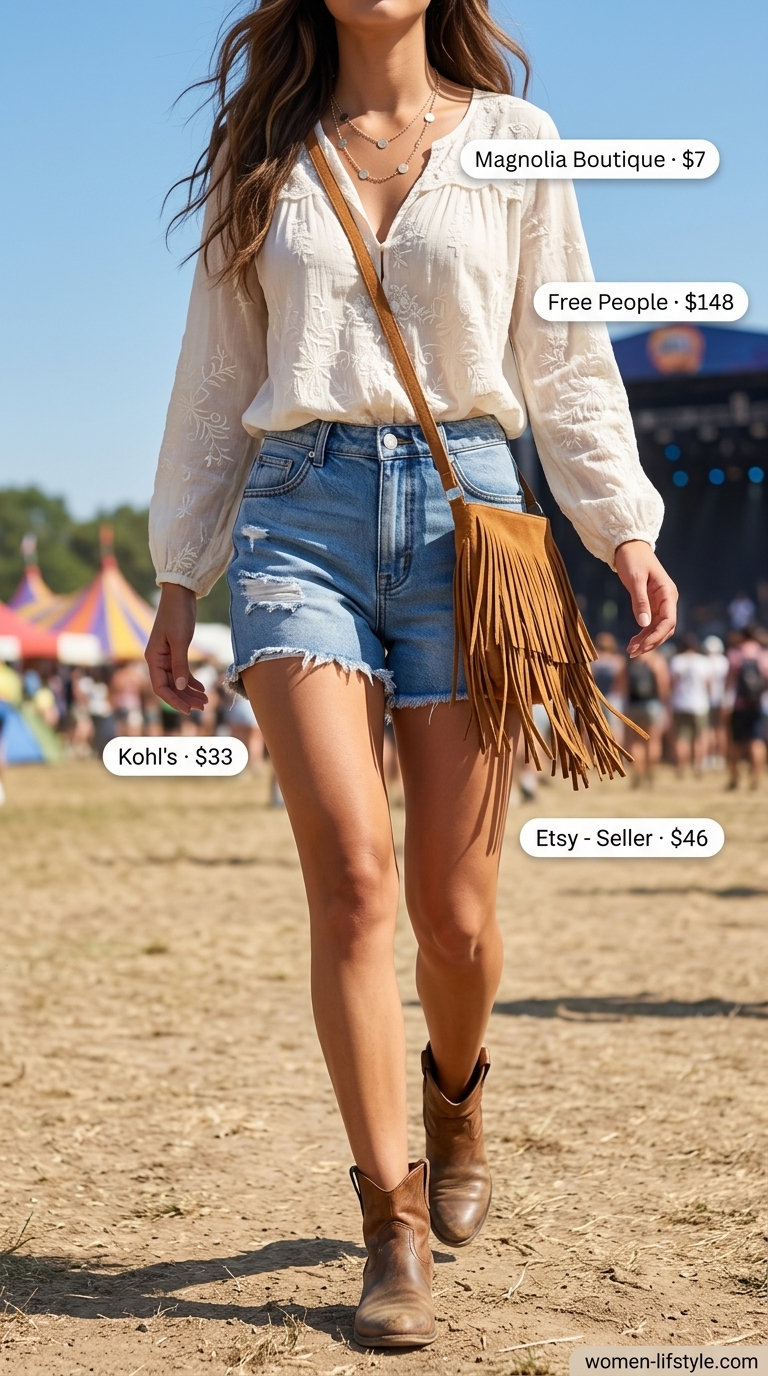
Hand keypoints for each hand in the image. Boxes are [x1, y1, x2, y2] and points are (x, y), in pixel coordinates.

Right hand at [145, 583, 207, 713]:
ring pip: (177, 681)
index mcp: (153, 659)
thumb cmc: (177, 615)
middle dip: (186, 698)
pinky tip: (202, 688)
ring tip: (206, 700)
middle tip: (204, 707)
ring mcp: (166, 656)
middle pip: (170, 687)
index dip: (174, 701)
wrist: (180, 595)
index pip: (160, 687)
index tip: (188, 710)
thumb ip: (180, 665)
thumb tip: (182, 687)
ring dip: (190, 691)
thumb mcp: (180, 641)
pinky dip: (191, 680)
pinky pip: (181, 671)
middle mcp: (157, 660)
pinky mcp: (175, 651)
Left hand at [614, 540, 676, 656]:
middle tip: (632, 652)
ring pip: (658, 628)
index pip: (668, 621)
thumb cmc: (633, 559)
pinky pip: (651, 623)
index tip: (642, 646)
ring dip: (647, 641)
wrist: (630, 547)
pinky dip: (643, 633)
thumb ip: (640, 601)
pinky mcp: (652, 604)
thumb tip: (644, 624)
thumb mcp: (635, 580)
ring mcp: (661, 603)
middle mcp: (668, 600)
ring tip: (630, 650)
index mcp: (668, 593)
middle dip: (651, 642)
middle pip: (665, 628)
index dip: (656, 636)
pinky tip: (634, 641)